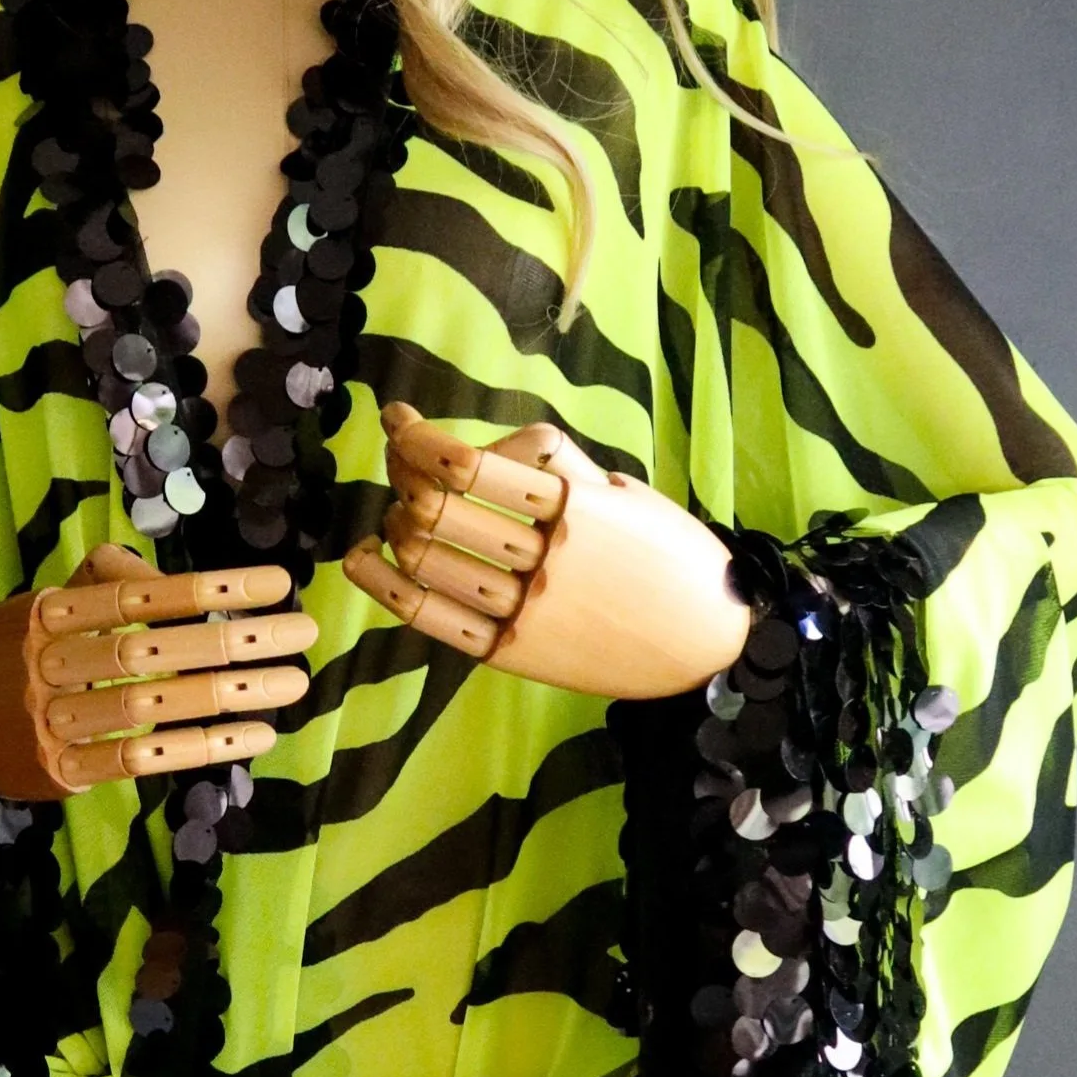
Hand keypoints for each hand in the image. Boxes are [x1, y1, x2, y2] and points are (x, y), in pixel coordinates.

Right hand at [0, 543, 317, 799]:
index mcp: (47, 611)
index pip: (138, 595)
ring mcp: (50, 722)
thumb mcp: (45, 599)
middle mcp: (46, 663)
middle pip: (147, 651)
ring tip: (291, 685)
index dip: (208, 589)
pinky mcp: (58, 773)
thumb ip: (104, 581)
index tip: (275, 582)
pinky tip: (253, 735)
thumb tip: (163, 575)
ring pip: (147, 708)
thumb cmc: (9, 645)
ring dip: (226, 697)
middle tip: (300, 633)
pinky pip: (136, 760)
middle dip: (230, 642)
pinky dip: (197, 749)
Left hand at [341, 402, 748, 699]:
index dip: (422, 440)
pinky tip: (364, 557)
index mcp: (579, 506)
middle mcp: (550, 558)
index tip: (399, 421)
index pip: (477, 466)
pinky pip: (432, 619)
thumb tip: (491, 442)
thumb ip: (558, 466)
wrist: (711, 642)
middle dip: (402, 476)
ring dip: (396, 526)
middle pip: (442, 510)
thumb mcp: (626, 492)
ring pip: (430, 562)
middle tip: (397, 462)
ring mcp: (531, 611)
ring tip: (397, 512)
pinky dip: (384, 584)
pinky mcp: (515, 654)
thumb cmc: (671, 554)